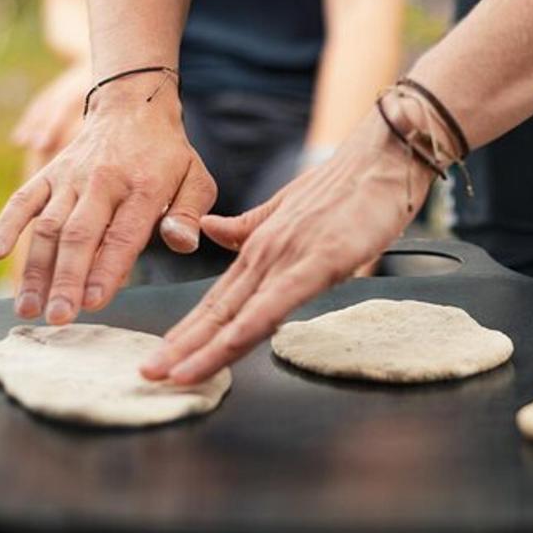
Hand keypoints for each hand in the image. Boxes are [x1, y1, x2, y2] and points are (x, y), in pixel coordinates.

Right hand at [0, 75, 217, 323]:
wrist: (133, 109)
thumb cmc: (168, 156)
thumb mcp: (196, 179)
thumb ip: (188, 214)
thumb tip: (181, 243)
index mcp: (143, 187)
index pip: (123, 235)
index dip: (107, 269)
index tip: (95, 302)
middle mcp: (102, 182)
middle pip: (79, 235)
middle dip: (67, 279)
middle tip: (59, 318)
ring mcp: (71, 177)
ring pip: (48, 225)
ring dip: (36, 268)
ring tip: (28, 308)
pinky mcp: (49, 174)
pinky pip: (23, 199)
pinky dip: (6, 224)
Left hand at [140, 107, 435, 384]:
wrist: (384, 157)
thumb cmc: (348, 185)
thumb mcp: (289, 207)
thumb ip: (249, 225)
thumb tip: (211, 229)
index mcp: (260, 246)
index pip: (217, 299)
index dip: (188, 331)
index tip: (162, 357)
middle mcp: (266, 253)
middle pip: (217, 311)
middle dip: (181, 347)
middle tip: (148, 375)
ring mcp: (289, 257)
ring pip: (239, 313)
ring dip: (203, 346)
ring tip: (172, 374)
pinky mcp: (318, 261)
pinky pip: (276, 301)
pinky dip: (248, 327)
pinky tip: (225, 348)